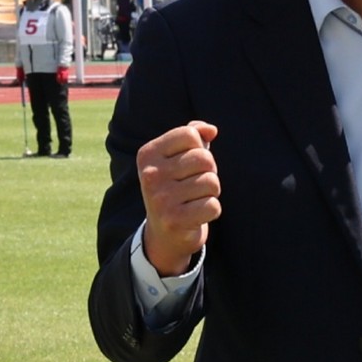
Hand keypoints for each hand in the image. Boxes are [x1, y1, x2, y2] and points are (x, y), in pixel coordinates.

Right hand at [135, 121, 222, 276]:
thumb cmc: (176, 186)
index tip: (190, 163)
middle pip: (205, 159)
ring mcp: (160, 198)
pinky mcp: (174, 219)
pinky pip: (213, 206)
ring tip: (195, 199)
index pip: (190, 136)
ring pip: (212, 182)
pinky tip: (197, 214)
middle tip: (195, 185)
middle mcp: (150, 174)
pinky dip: (212, 210)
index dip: (201, 149)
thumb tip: (211, 129)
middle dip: (209, 172)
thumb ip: (192, 135)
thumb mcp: (178, 157)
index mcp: (148, 154)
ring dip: (211, 192)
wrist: (164, 231)